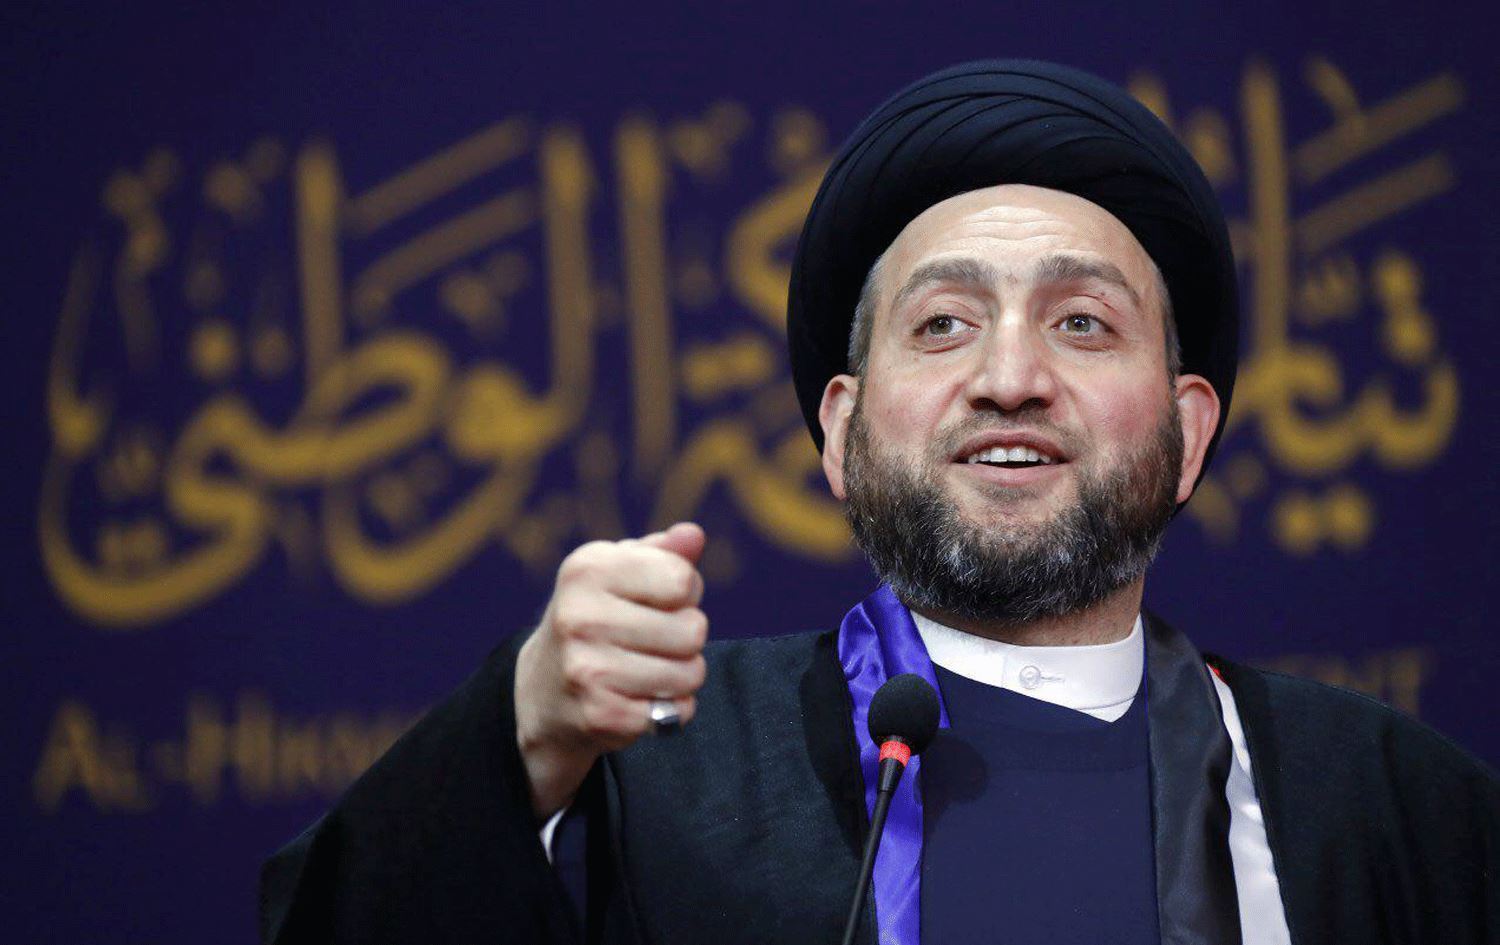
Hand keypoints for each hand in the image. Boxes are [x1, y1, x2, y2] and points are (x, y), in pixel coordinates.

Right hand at [514, 523, 707, 817]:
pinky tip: (641, 699)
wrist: (545, 691)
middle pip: (693, 629)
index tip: (658, 600)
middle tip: (654, 641)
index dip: (685, 592)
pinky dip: (672, 709)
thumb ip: (663, 552)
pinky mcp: (599, 715)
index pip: (682, 579)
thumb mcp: (621, 574)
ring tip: (650, 669)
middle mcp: (580, 616)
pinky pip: (676, 711)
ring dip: (683, 675)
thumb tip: (693, 535)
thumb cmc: (598, 617)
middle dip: (687, 638)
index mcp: (588, 569)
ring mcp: (586, 669)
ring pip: (690, 673)